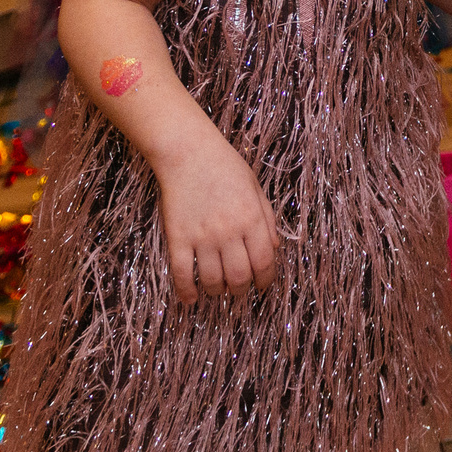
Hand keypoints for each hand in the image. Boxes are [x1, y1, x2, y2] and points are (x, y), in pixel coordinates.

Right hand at [150, 129, 278, 304]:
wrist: (188, 152)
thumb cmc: (226, 167)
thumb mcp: (255, 188)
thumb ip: (267, 219)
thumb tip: (273, 250)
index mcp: (251, 218)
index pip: (264, 262)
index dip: (265, 280)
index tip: (262, 285)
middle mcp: (229, 231)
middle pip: (239, 277)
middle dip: (241, 289)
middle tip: (239, 287)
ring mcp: (202, 236)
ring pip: (212, 280)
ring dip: (217, 290)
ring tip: (218, 288)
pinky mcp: (178, 238)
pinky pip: (182, 273)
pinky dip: (186, 291)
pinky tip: (191, 299)